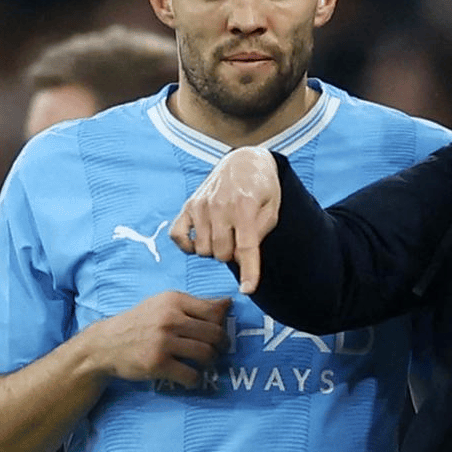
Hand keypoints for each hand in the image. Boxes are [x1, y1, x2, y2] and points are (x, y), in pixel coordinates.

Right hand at [85, 291, 229, 388]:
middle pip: (214, 334)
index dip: (223, 324)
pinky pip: (191, 375)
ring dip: (211, 363)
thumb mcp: (164, 304)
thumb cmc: (140, 322)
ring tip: (205, 364)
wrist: (106, 344)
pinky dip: (196, 380)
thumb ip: (195, 304)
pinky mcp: (157, 364)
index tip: (220, 332)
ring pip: (206, 354)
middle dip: (222, 346)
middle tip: (218, 352)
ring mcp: (163, 342)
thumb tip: (228, 303)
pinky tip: (191, 378)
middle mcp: (170, 318)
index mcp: (174, 300)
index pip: (214, 311)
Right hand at [170, 146, 280, 291]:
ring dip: (214, 250)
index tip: (248, 290)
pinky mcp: (188, 206)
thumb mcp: (273, 208)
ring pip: (203, 250)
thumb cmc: (262, 188)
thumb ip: (259, 234)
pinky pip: (178, 236)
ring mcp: (200, 206)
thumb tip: (242, 259)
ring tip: (225, 234)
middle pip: (222, 253)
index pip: (246, 247)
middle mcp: (219, 206)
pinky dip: (188, 245)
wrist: (244, 161)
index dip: (249, 272)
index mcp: (245, 207)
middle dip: (233, 254)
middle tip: (240, 239)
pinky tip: (201, 240)